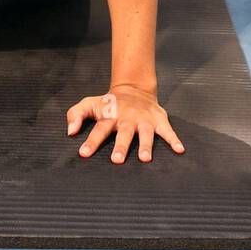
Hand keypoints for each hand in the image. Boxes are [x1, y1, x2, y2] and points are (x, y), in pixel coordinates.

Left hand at [66, 83, 184, 163]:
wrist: (133, 89)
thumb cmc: (108, 104)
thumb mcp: (89, 104)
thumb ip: (76, 115)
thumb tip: (70, 132)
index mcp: (110, 117)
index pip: (99, 130)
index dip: (91, 142)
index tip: (84, 153)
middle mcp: (127, 119)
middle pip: (124, 134)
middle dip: (121, 146)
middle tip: (117, 160)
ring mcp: (144, 120)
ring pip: (145, 133)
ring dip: (145, 145)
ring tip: (145, 159)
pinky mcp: (158, 120)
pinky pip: (168, 131)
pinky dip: (174, 139)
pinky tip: (179, 150)